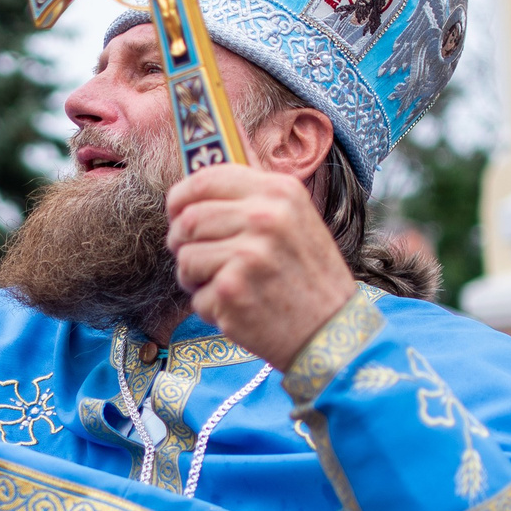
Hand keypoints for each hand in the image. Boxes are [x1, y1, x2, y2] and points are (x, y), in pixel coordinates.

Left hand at [163, 165, 354, 368]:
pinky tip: (239, 309)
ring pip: (185, 257)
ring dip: (194, 278)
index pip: (206, 179)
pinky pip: (196, 296)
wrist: (333, 331)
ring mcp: (248, 255)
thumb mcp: (295, 220)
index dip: (181, 198)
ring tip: (224, 287)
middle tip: (198, 261)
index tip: (177, 213)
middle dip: (182, 243)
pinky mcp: (232, 291)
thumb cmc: (309, 278)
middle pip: (188, 219)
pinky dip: (210, 308)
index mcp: (279, 192)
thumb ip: (253, 200)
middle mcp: (264, 218)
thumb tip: (197, 190)